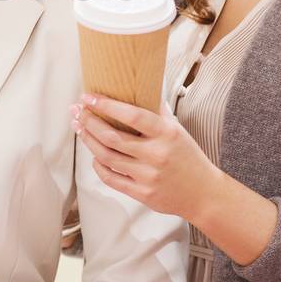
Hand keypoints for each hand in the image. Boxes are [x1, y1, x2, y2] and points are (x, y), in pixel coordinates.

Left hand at [71, 94, 221, 218]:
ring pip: (107, 157)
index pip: (132, 115)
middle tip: (77, 111)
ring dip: (88, 140)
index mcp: (166, 134)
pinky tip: (93, 155)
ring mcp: (148, 176)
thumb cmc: (188, 157)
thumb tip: (140, 87)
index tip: (88, 97)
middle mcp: (156, 154)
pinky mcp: (142, 193)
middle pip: (112, 136)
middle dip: (89, 121)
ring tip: (79, 128)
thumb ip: (157, 111)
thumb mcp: (177, 129)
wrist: (203, 193)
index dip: (106, 105)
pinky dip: (97, 165)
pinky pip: (110, 178)